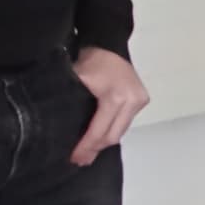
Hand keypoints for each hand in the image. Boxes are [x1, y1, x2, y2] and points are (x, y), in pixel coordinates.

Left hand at [72, 45, 148, 164]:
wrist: (108, 44)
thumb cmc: (89, 61)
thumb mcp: (76, 83)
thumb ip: (72, 106)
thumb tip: (62, 133)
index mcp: (117, 97)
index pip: (100, 130)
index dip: (86, 146)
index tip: (74, 158)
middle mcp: (133, 101)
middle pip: (114, 135)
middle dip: (95, 149)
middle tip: (79, 160)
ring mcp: (140, 101)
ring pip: (121, 131)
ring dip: (104, 142)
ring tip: (88, 153)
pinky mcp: (142, 100)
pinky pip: (125, 122)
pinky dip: (112, 130)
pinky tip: (100, 137)